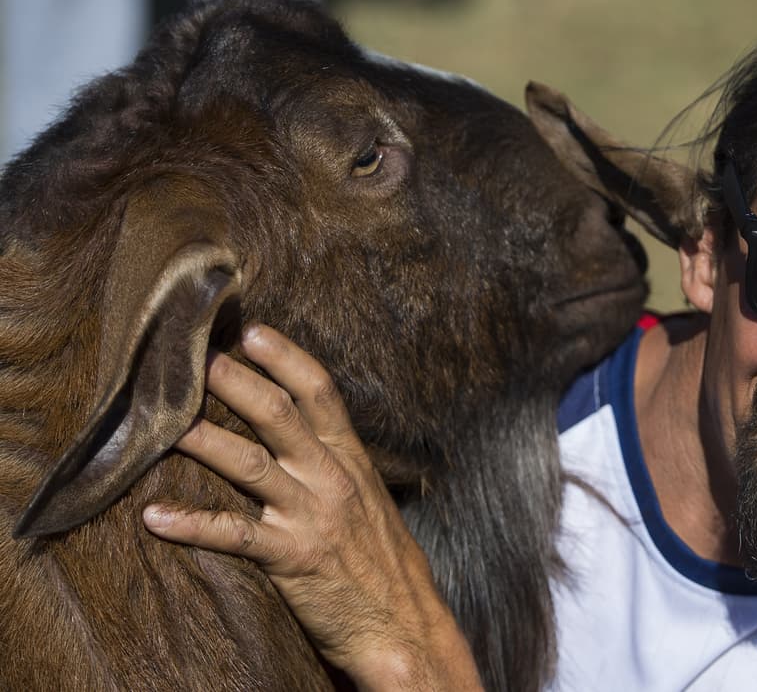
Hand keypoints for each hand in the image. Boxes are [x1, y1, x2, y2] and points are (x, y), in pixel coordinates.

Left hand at [142, 324, 481, 690]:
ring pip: (250, 464)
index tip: (253, 331)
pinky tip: (155, 517)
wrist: (404, 622)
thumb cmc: (386, 563)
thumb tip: (309, 440)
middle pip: (278, 414)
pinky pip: (233, 536)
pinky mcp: (291, 558)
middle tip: (195, 357)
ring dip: (204, 440)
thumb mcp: (372, 500)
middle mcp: (331, 478)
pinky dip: (191, 526)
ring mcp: (310, 516)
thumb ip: (339, 467)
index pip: (320, 393)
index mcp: (351, 459)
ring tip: (166, 422)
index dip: (285, 358)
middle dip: (234, 382)